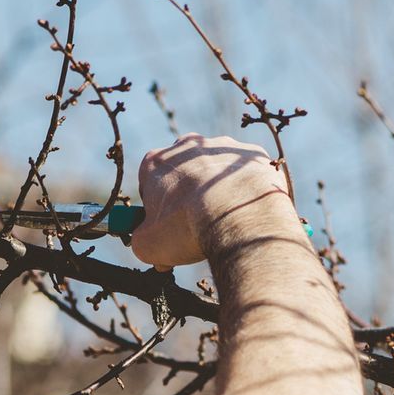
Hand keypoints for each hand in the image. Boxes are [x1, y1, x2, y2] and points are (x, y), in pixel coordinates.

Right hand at [129, 134, 296, 269]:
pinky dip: (245, 189)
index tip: (167, 230)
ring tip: (226, 220)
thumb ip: (142, 242)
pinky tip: (247, 211)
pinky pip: (245, 173)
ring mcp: (222, 146)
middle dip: (188, 195)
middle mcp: (187, 147)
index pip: (149, 183)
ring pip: (216, 171)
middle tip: (197, 225)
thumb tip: (150, 248)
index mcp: (155, 163)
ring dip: (218, 190)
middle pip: (183, 172)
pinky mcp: (251, 153)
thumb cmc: (187, 227)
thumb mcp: (148, 246)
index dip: (156, 209)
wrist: (238, 215)